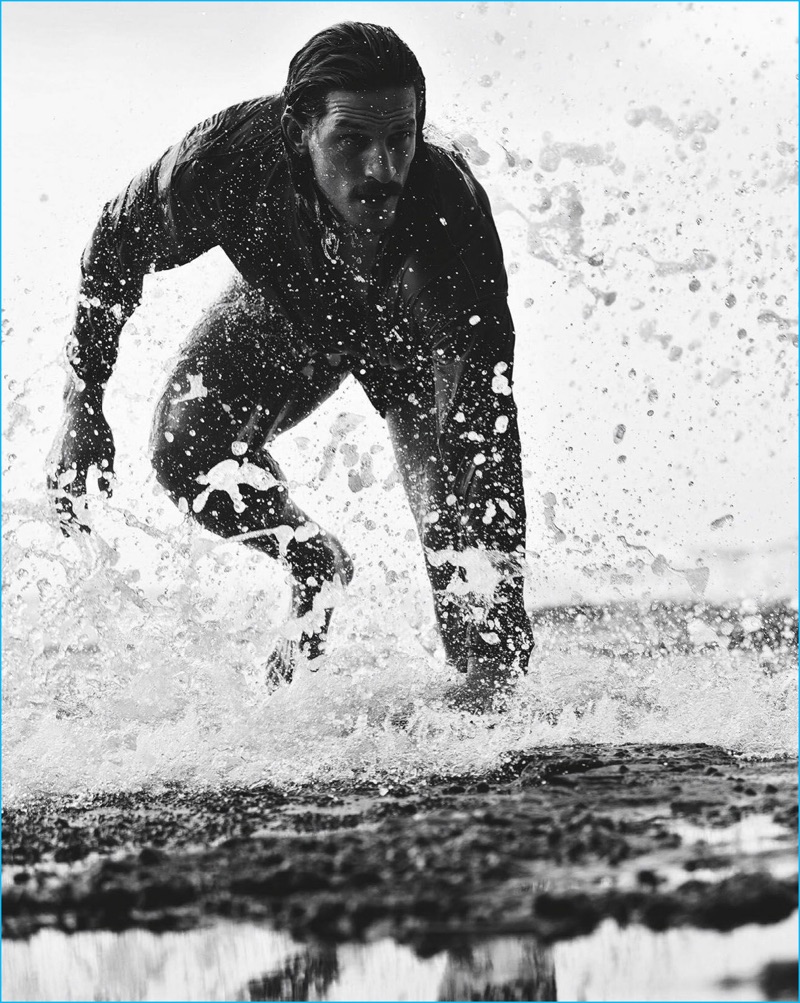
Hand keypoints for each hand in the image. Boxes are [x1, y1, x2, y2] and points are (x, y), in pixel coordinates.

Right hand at [46, 382, 114, 535]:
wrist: (78, 409)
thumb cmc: (98, 431)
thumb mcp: (107, 454)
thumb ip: (106, 476)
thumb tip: (107, 497)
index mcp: (74, 466)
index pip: (75, 501)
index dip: (80, 518)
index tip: (87, 532)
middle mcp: (58, 467)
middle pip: (59, 503)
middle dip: (68, 521)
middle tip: (77, 537)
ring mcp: (51, 465)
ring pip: (50, 497)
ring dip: (58, 514)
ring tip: (64, 530)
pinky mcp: (49, 462)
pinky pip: (49, 487)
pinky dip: (53, 501)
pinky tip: (58, 510)